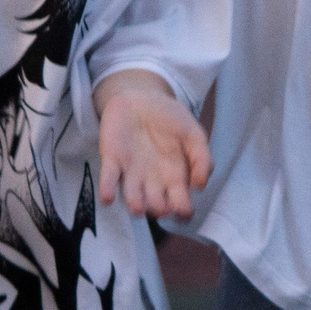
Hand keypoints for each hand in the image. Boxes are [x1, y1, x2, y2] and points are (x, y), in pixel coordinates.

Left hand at [95, 71, 211, 219]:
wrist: (144, 97)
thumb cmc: (171, 119)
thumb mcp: (194, 134)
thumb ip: (202, 158)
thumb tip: (200, 186)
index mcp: (175, 177)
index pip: (179, 203)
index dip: (182, 212)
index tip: (184, 211)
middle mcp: (153, 181)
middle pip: (156, 205)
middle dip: (159, 209)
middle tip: (163, 207)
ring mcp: (131, 172)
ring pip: (131, 196)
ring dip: (134, 205)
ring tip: (138, 208)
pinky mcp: (112, 160)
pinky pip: (108, 178)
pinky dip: (107, 189)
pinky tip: (108, 198)